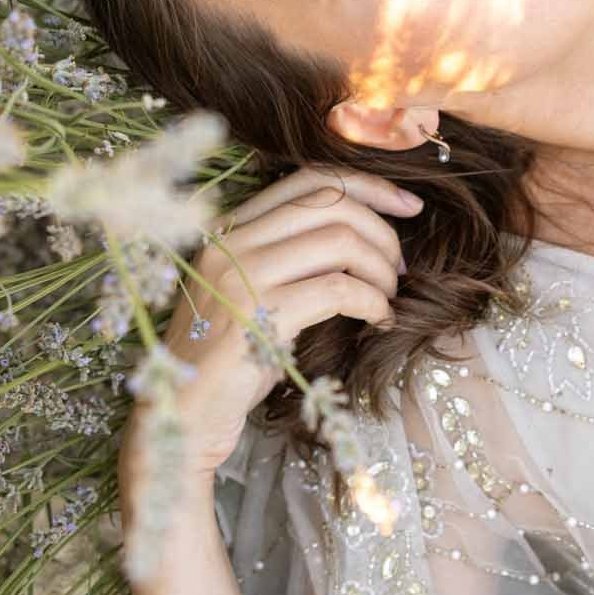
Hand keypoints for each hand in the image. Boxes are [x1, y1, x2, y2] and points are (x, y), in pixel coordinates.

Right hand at [119, 161, 422, 507]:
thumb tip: (366, 238)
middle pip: (333, 205)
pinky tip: (380, 321)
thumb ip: (291, 258)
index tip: (410, 206)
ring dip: (381, 272)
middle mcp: (231, 242)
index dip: (370, 186)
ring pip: (341, 242)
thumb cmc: (229, 361)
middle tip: (400, 271)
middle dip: (383, 234)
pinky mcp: (258, 315)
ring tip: (388, 300)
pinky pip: (339, 290)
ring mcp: (240, 276)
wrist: (184, 415)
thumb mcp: (254, 295)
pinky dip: (373, 303)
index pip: (311, 179)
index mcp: (229, 228)